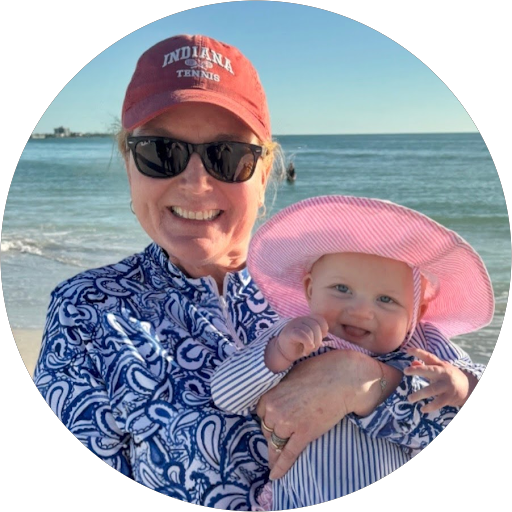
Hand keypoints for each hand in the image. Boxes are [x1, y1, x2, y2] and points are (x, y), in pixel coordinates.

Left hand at [256, 349, 397, 478]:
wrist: (341, 380)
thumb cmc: (318, 371)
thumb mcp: (292, 375)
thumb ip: (281, 389)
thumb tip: (279, 395)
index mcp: (270, 395)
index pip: (260, 413)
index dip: (267, 416)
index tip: (272, 419)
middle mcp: (275, 411)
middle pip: (267, 428)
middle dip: (273, 431)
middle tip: (281, 432)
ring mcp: (288, 425)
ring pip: (275, 443)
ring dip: (275, 449)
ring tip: (273, 459)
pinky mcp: (304, 435)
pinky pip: (288, 455)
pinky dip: (280, 467)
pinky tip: (274, 476)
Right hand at [277, 314, 327, 358]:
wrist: (282, 353)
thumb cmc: (299, 345)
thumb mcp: (311, 337)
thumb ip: (317, 332)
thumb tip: (326, 333)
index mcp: (306, 319)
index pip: (320, 319)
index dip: (324, 329)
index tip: (321, 339)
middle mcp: (300, 319)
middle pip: (316, 326)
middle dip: (318, 340)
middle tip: (314, 348)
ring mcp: (293, 325)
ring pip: (310, 331)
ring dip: (312, 344)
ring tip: (308, 350)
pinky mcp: (289, 333)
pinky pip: (303, 336)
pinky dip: (308, 344)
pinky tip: (305, 351)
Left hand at [404, 347, 474, 411]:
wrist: (470, 387)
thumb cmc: (449, 376)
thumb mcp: (439, 369)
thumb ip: (425, 366)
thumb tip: (412, 363)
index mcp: (440, 365)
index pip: (429, 357)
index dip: (419, 352)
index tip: (408, 350)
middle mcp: (444, 374)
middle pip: (430, 370)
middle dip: (417, 370)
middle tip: (405, 371)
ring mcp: (447, 386)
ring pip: (432, 389)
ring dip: (419, 394)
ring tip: (409, 399)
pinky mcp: (449, 397)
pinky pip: (438, 403)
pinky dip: (430, 407)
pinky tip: (422, 409)